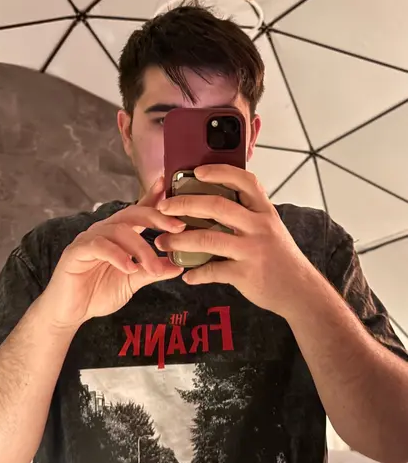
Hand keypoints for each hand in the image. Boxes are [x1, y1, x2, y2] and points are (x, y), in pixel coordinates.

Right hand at [38, 177, 184, 331]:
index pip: (137, 211)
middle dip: (156, 218)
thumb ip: (153, 271)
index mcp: (118, 234)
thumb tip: (179, 265)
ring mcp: (89, 239)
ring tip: (154, 268)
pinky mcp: (76, 251)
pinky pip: (99, 246)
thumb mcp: (133, 281)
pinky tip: (130, 268)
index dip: (152, 197)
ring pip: (119, 231)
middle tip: (178, 228)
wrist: (71, 313)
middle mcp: (104, 231)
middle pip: (131, 214)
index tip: (167, 186)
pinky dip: (117, 255)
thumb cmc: (99, 293)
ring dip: (141, 249)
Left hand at [154, 165, 317, 318]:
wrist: (301, 291)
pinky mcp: (246, 274)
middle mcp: (259, 226)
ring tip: (162, 243)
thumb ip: (249, 215)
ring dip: (179, 241)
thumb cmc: (281, 258)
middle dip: (184, 204)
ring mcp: (252, 250)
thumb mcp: (271, 228)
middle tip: (163, 207)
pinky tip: (187, 275)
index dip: (219, 172)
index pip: (244, 181)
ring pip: (208, 238)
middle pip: (217, 206)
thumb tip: (216, 202)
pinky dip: (196, 273)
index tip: (197, 172)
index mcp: (265, 212)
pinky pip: (213, 271)